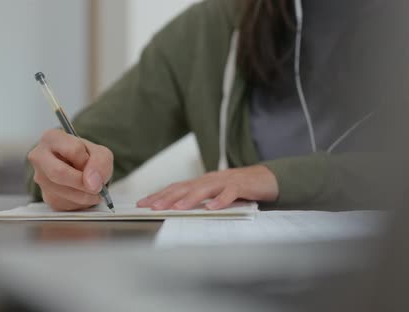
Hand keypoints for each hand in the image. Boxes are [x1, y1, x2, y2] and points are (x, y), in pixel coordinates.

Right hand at [28, 129, 113, 210]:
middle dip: (82, 182)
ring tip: (93, 190)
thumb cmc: (88, 157)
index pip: (73, 150)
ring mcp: (40, 178)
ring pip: (62, 191)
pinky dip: (80, 203)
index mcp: (52, 138)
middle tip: (96, 187)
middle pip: (58, 173)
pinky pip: (64, 203)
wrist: (81, 171)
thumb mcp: (101, 153)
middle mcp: (39, 157)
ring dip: (84, 195)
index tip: (91, 164)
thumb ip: (100, 163)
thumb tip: (92, 184)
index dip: (87, 160)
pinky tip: (83, 194)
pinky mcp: (45, 196)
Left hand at [137, 165, 278, 209]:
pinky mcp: (241, 186)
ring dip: (190, 198)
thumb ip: (199, 200)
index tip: (143, 204)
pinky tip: (213, 208)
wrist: (265, 178)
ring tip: (177, 207)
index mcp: (201, 182)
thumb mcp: (214, 194)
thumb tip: (176, 211)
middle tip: (153, 207)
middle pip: (185, 187)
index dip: (159, 195)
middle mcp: (210, 179)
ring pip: (204, 189)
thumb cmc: (238, 188)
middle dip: (167, 197)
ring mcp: (225, 181)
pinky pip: (230, 193)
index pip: (176, 187)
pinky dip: (221, 200)